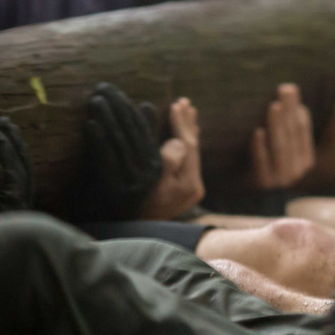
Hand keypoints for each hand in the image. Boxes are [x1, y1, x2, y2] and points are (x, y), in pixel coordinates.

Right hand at [0, 116, 34, 219]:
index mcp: (13, 196)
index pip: (11, 163)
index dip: (2, 145)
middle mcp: (23, 199)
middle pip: (22, 164)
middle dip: (14, 142)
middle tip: (5, 122)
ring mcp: (23, 204)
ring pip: (26, 171)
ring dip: (19, 150)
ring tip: (12, 133)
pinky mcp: (20, 209)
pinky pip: (24, 180)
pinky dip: (20, 164)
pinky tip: (15, 159)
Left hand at [76, 83, 162, 220]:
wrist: (100, 226)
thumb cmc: (115, 191)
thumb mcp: (133, 164)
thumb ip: (144, 136)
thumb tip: (146, 105)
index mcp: (158, 168)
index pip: (147, 131)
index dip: (132, 109)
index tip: (118, 90)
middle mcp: (150, 176)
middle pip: (135, 134)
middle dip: (119, 107)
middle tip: (103, 86)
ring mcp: (134, 184)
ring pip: (122, 143)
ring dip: (108, 118)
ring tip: (95, 98)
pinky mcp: (115, 191)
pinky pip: (107, 159)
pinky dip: (99, 140)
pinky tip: (90, 124)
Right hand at [140, 98, 205, 219]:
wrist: (139, 232)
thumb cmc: (140, 206)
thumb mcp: (152, 183)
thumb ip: (168, 161)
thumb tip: (178, 142)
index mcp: (190, 184)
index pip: (188, 146)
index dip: (181, 124)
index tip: (176, 104)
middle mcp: (195, 186)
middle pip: (194, 148)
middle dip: (188, 124)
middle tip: (185, 102)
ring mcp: (191, 189)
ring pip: (192, 154)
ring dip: (188, 132)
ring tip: (189, 112)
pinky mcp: (184, 191)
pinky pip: (187, 161)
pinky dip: (185, 144)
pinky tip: (183, 137)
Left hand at [251, 84, 315, 189]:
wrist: (249, 201)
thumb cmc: (265, 168)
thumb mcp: (280, 150)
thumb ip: (288, 128)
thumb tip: (292, 94)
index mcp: (304, 161)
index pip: (303, 131)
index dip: (298, 110)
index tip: (292, 90)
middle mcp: (296, 171)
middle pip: (292, 136)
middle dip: (289, 111)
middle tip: (284, 89)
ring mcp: (280, 180)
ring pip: (280, 148)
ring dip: (277, 125)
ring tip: (273, 106)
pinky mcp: (262, 186)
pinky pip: (262, 165)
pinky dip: (260, 149)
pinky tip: (257, 133)